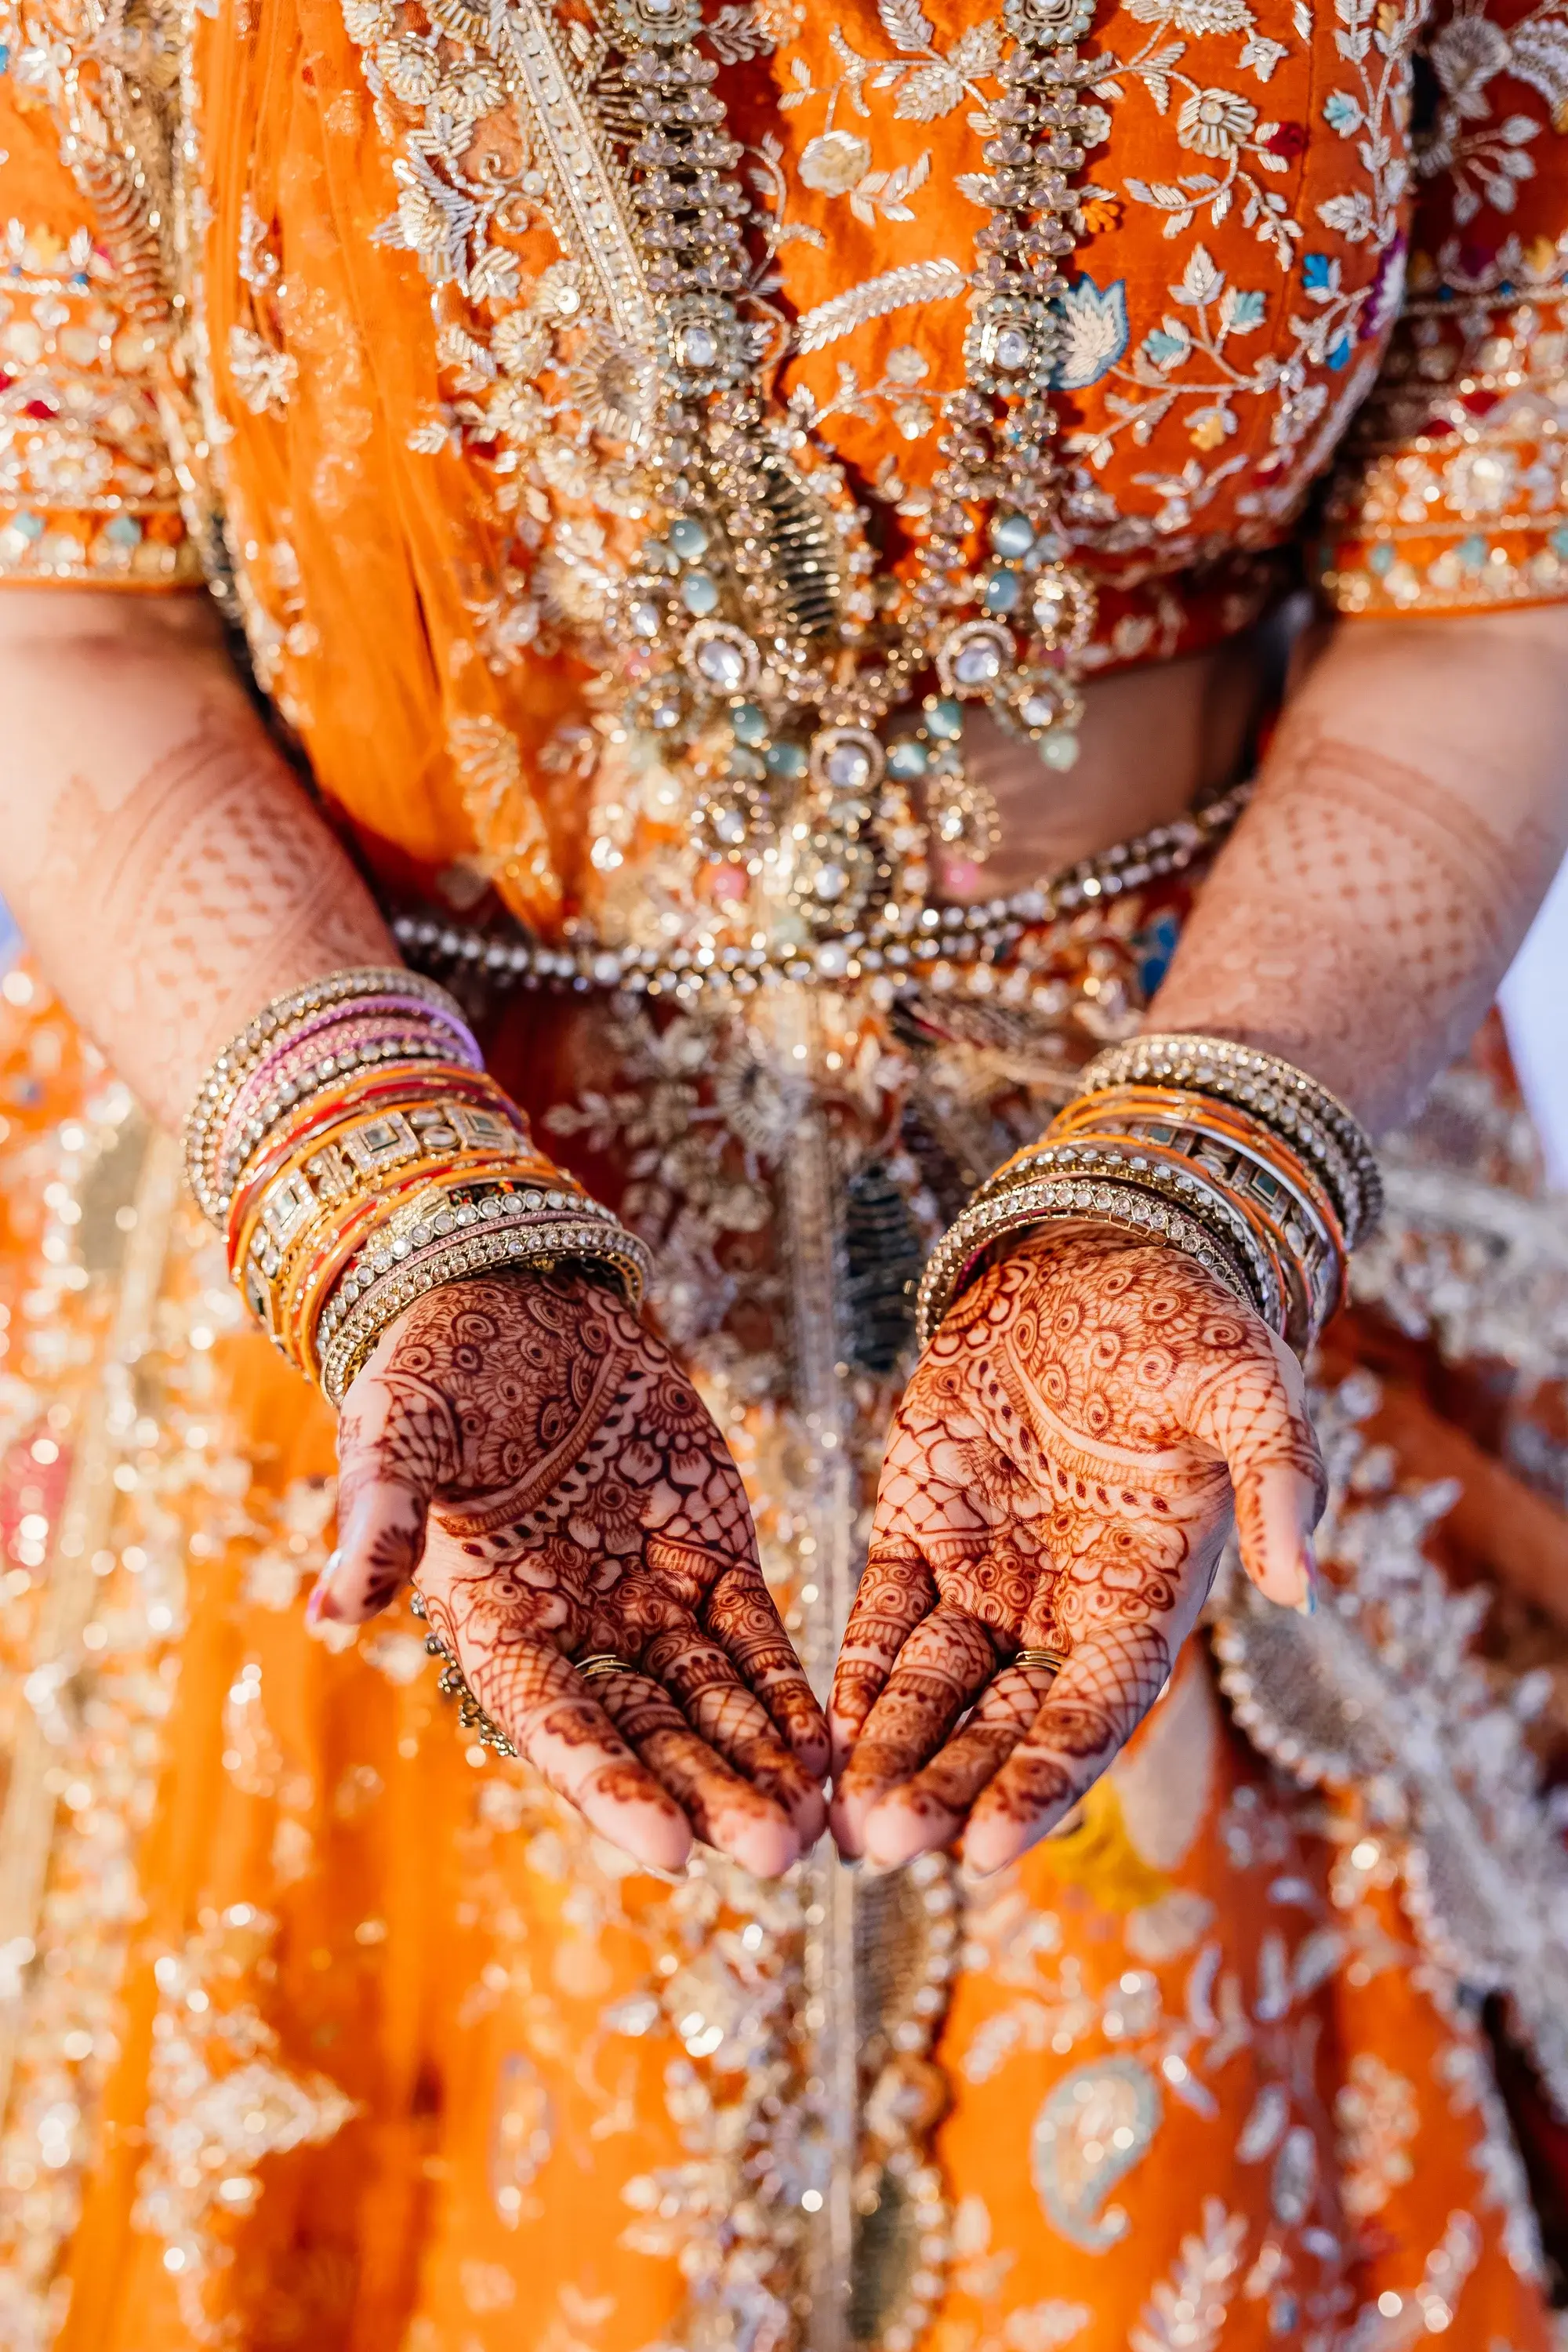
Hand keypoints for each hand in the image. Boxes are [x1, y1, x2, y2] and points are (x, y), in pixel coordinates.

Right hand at [320, 1270, 827, 1877]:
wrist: (517, 1301)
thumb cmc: (438, 1371)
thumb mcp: (396, 1433)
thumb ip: (377, 1519)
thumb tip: (326, 1613)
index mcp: (495, 1625)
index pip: (557, 1723)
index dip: (609, 1783)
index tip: (667, 1846)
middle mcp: (577, 1633)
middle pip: (651, 1735)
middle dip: (709, 1796)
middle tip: (773, 1858)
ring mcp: (649, 1601)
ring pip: (714, 1703)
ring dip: (761, 1764)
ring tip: (815, 1829)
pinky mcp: (710, 1558)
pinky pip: (756, 1638)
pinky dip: (789, 1691)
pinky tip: (829, 1750)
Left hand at [831, 1228, 1323, 1873]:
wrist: (1096, 1256)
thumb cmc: (1189, 1327)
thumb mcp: (1250, 1388)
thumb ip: (1279, 1477)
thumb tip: (1298, 1582)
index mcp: (1145, 1596)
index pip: (1091, 1712)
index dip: (1043, 1780)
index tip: (991, 1849)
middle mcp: (1061, 1606)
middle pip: (1000, 1722)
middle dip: (948, 1788)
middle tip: (891, 1851)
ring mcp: (984, 1571)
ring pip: (930, 1685)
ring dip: (891, 1752)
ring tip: (847, 1825)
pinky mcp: (916, 1523)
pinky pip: (877, 1611)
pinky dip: (850, 1671)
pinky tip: (820, 1733)